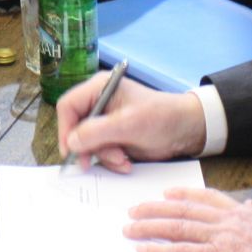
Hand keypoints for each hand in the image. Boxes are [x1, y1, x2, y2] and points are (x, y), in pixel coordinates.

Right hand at [58, 73, 205, 173]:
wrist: (186, 131)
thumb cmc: (162, 117)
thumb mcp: (129, 124)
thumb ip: (97, 132)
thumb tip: (71, 142)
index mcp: (99, 88)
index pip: (68, 106)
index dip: (65, 128)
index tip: (70, 150)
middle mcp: (98, 103)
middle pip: (75, 128)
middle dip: (88, 148)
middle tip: (93, 163)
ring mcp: (105, 122)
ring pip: (87, 144)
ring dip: (103, 156)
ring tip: (123, 159)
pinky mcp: (112, 137)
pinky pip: (100, 152)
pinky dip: (111, 160)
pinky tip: (127, 161)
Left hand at [125, 187, 251, 251]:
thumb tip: (250, 209)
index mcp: (244, 213)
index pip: (207, 197)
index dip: (183, 194)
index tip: (166, 193)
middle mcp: (231, 219)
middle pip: (185, 209)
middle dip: (156, 209)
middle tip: (135, 210)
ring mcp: (225, 237)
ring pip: (179, 227)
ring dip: (150, 228)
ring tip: (130, 229)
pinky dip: (161, 251)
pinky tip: (145, 251)